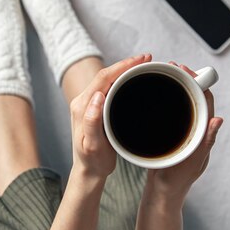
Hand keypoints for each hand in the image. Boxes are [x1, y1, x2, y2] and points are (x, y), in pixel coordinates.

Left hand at [70, 53, 152, 181]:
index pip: (103, 78)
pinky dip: (122, 79)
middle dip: (126, 64)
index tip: (141, 60)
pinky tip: (133, 78)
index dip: (122, 66)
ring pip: (107, 79)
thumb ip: (92, 121)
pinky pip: (108, 87)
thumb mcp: (92, 145)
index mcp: (82, 106)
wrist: (88, 171)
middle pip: (106, 74)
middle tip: (147, 59)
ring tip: (143, 65)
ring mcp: (88, 104)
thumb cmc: (93, 161)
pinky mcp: (94, 108)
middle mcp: (83, 101)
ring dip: (124, 70)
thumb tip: (97, 97)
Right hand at [146, 61, 222, 202]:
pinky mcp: (170, 134)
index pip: (205, 101)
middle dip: (185, 80)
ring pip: (182, 103)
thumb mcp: (193, 161)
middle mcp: (194, 129)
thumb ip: (206, 142)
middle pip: (193, 98)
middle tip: (172, 66)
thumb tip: (218, 120)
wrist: (162, 193)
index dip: (198, 83)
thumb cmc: (178, 180)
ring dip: (175, 87)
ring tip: (164, 74)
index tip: (186, 70)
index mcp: (202, 132)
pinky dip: (166, 100)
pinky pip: (171, 112)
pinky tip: (155, 94)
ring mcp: (182, 131)